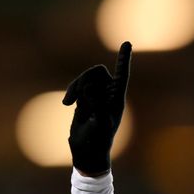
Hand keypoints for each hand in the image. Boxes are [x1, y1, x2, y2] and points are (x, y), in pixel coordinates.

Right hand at [62, 41, 131, 174]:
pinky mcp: (84, 99)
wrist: (87, 150)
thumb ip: (97, 106)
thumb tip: (91, 89)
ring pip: (86, 77)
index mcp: (117, 99)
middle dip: (85, 78)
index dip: (123, 59)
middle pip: (98, 72)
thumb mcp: (99, 124)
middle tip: (76, 94)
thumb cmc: (98, 140)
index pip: (122, 74)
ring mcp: (96, 96)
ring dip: (76, 86)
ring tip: (69, 102)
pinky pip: (78, 86)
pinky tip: (67, 104)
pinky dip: (72, 91)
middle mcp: (108, 95)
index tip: (126, 42)